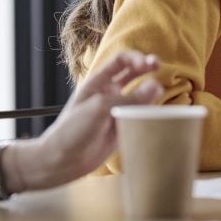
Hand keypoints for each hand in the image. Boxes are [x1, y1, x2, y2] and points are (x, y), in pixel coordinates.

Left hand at [2, 51, 162, 191]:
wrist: (61, 162)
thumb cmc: (73, 131)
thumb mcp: (100, 109)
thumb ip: (129, 98)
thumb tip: (157, 86)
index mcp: (99, 82)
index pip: (121, 61)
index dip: (136, 58)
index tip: (148, 64)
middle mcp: (109, 93)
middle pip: (133, 73)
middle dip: (147, 67)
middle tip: (159, 66)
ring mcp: (116, 111)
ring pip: (140, 96)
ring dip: (150, 92)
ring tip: (158, 94)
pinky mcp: (122, 128)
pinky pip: (140, 116)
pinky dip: (149, 113)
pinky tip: (154, 114)